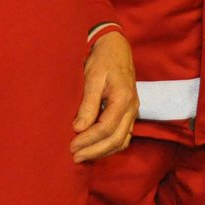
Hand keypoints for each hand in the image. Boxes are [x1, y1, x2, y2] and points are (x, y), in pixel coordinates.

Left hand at [71, 32, 136, 161]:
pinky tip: (95, 148)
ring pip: (122, 141)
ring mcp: (133, 111)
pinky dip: (110, 146)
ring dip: (103, 151)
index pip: (106, 127)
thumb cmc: (103, 60)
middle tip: (75, 156)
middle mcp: (132, 107)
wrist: (116, 47)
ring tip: (83, 156)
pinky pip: (123, 136)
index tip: (71, 146)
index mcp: (123, 98)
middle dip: (95, 150)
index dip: (88, 140)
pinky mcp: (129, 113)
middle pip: (116, 139)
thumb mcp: (93, 78)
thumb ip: (88, 104)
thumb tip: (79, 128)